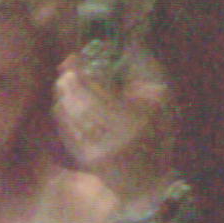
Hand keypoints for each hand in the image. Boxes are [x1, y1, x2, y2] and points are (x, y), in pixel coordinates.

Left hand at [52, 50, 171, 198]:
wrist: (148, 180)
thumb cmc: (157, 133)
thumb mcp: (160, 98)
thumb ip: (144, 68)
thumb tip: (126, 42)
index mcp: (134, 119)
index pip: (100, 90)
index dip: (83, 73)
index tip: (74, 57)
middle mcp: (113, 137)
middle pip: (81, 103)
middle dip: (70, 82)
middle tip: (66, 68)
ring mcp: (97, 150)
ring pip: (71, 116)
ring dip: (63, 95)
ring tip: (64, 82)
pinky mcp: (85, 159)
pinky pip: (67, 131)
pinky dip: (62, 114)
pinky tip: (64, 103)